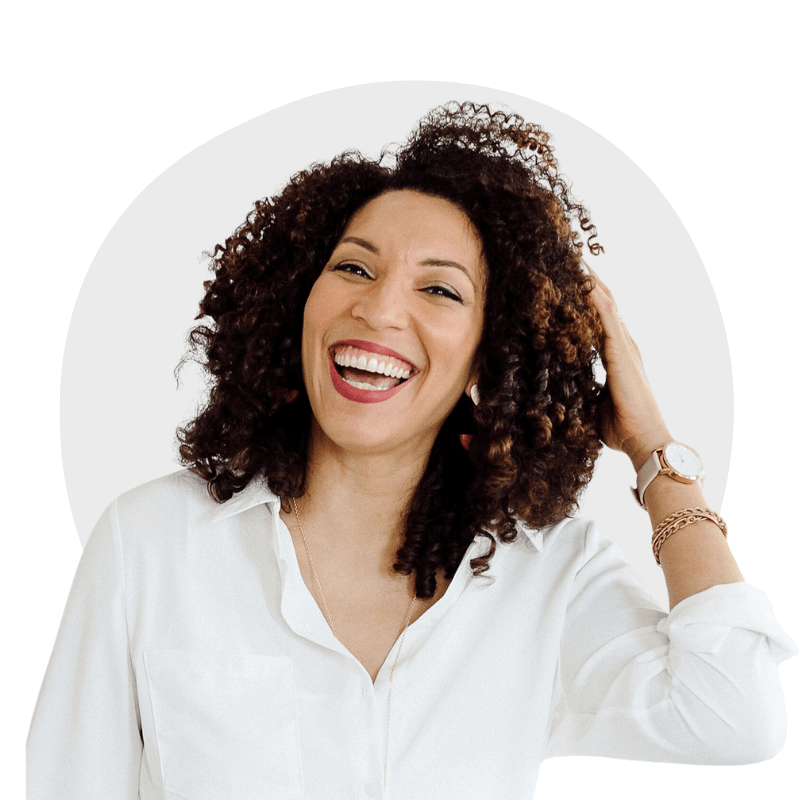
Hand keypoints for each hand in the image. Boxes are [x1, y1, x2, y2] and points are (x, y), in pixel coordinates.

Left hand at [586, 262, 671, 470]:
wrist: (646, 441)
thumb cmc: (622, 427)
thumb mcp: (594, 401)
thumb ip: (582, 388)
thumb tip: (562, 388)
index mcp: (617, 354)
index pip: (599, 318)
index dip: (586, 297)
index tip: (569, 279)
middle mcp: (623, 345)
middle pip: (604, 302)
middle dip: (587, 280)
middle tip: (569, 257)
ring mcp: (624, 346)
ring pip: (605, 304)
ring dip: (589, 281)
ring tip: (572, 258)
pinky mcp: (621, 353)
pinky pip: (606, 318)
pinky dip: (593, 298)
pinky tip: (582, 281)